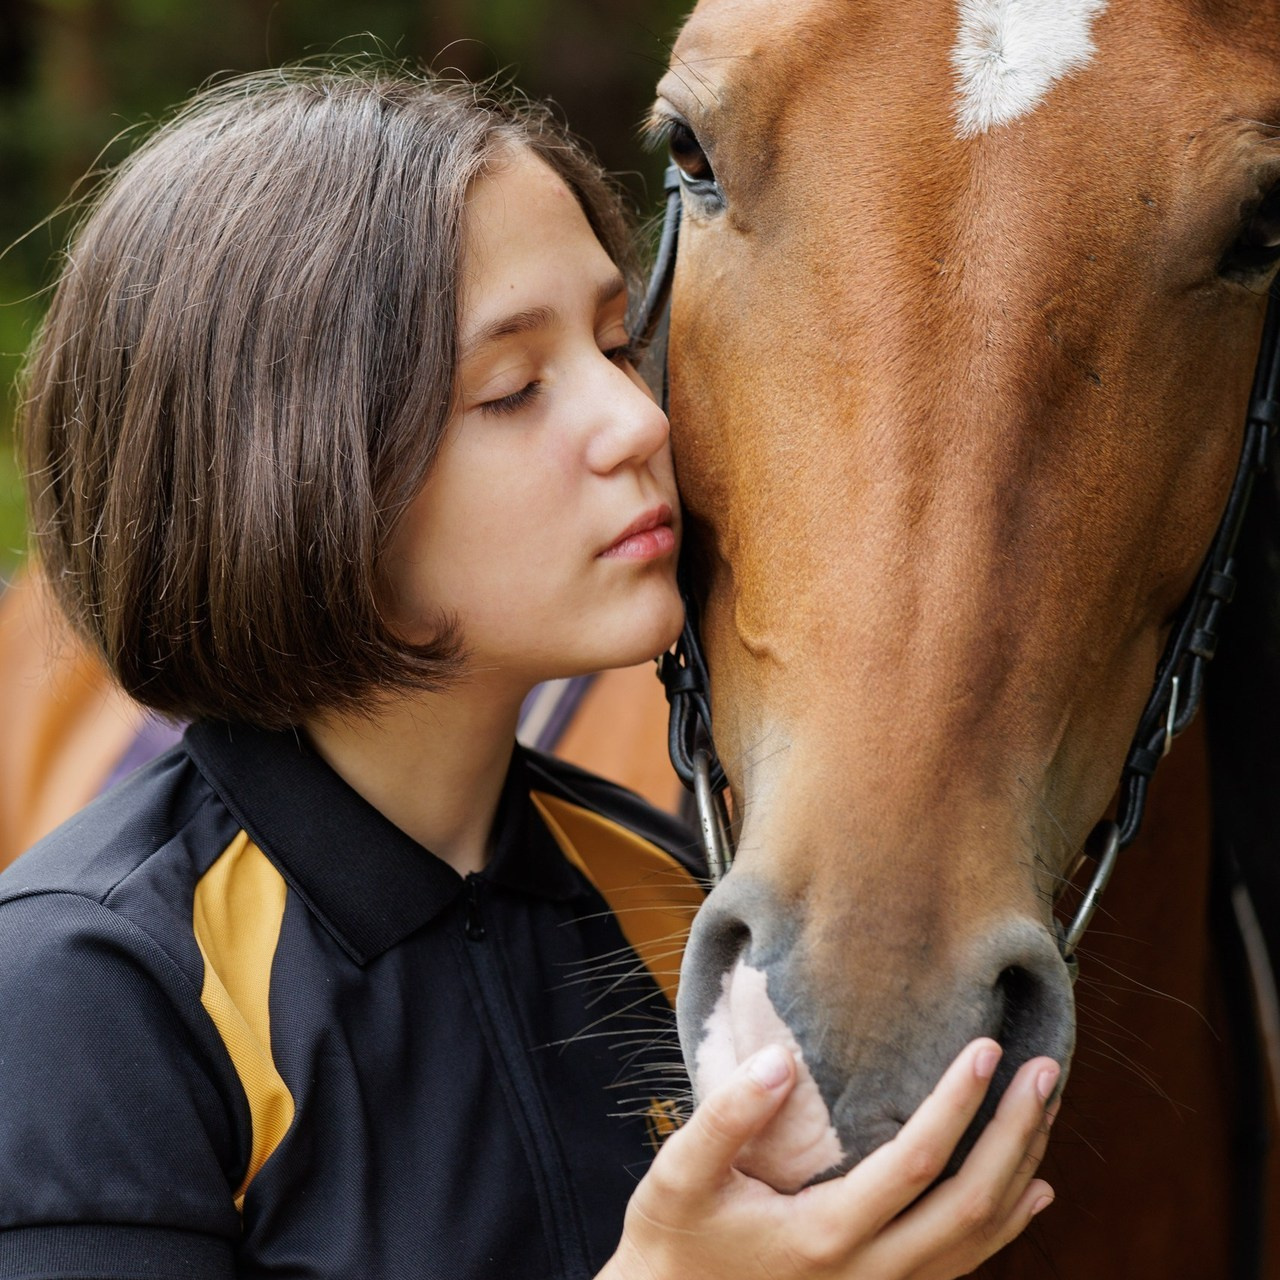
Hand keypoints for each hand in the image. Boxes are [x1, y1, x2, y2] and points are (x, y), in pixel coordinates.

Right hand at [601, 1038, 1056, 1279]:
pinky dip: (1008, 1226)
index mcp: (823, 1237)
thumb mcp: (680, 1174)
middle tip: (1044, 1069)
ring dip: (1020, 1169)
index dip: (957, 1103)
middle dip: (1014, 1132)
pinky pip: (965, 1265)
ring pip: (979, 1239)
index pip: (914, 1163)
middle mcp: (868, 1275)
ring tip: (1045, 1108)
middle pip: (969, 1205)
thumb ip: (727, 1115)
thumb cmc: (673, 1238)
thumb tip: (780, 1060)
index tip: (984, 1048)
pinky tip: (1033, 1190)